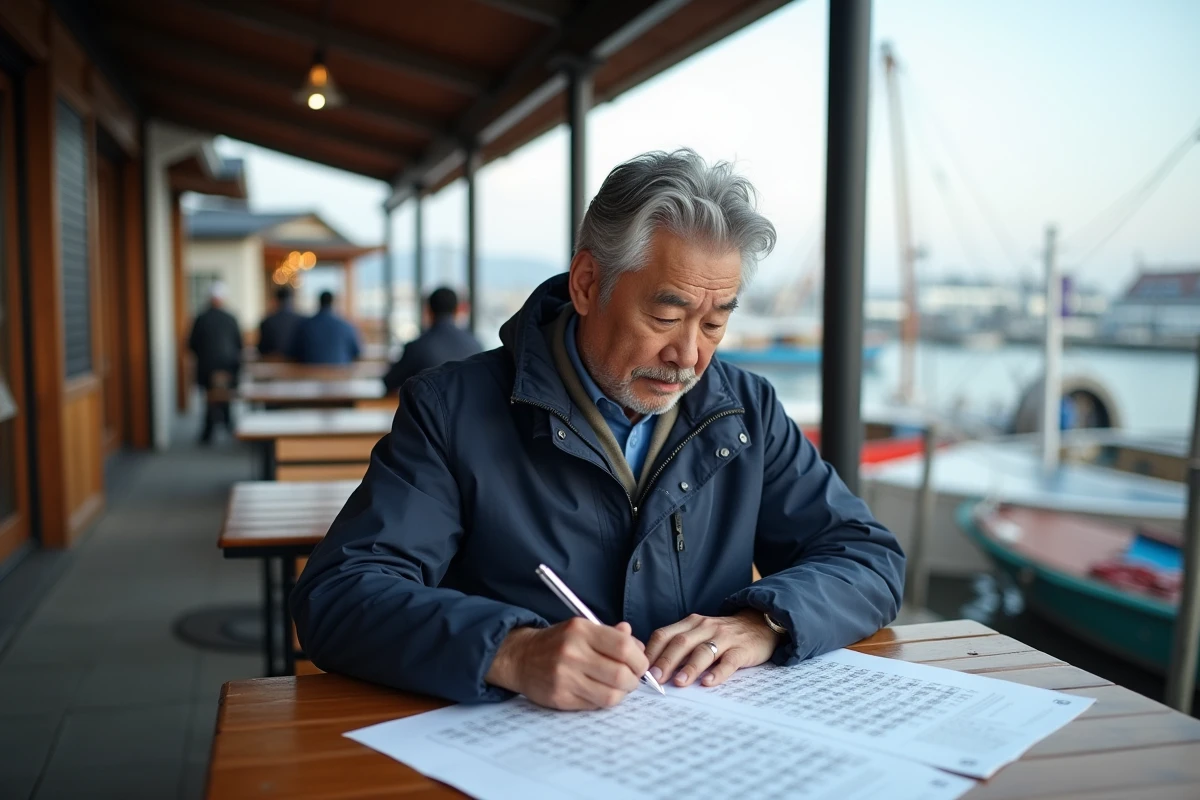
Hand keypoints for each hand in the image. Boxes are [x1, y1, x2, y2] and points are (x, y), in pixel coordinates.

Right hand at [486, 619, 649, 709]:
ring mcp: (565, 677)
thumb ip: (612, 635)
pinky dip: (603, 700)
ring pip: (611, 695)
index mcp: (581, 630)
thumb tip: (639, 646)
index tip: (640, 663)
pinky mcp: (560, 698)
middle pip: (621, 674)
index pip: (624, 648)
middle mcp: (572, 652)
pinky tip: (599, 692)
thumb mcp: (582, 628)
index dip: (639, 659)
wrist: (520, 657)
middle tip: (631, 679)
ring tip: (617, 687)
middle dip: (634, 680)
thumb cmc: (557, 642)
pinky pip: (595, 705)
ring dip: (621, 694)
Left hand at [645, 609, 781, 688]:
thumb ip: (679, 646)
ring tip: (679, 683)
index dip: (651, 651)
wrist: (760, 624)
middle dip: (665, 661)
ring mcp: (724, 637)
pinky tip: (709, 682)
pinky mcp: (742, 649)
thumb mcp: (699, 633)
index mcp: (690, 623)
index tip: (639, 669)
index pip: (664, 634)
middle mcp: (705, 627)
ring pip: (703, 651)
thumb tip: (652, 669)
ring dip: (689, 667)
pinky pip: (729, 661)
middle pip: (680, 642)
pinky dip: (718, 672)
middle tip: (655, 679)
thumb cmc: (722, 635)